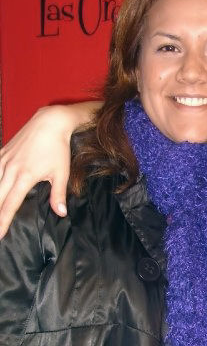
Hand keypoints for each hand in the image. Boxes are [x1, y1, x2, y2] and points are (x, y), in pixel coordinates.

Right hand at [0, 105, 75, 237]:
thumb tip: (61, 213)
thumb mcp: (61, 173)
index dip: (2, 222)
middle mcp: (9, 170)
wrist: (50, 123)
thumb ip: (58, 195)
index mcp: (24, 178)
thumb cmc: (58, 149)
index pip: (9, 206)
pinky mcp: (0, 153)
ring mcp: (3, 160)